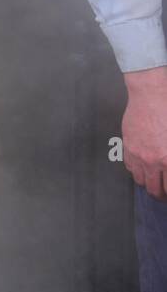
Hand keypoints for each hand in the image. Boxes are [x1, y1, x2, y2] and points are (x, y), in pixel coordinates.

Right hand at [122, 66, 166, 199]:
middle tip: (163, 194)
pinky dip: (136, 171)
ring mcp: (138, 154)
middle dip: (160, 194)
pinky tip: (143, 168)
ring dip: (148, 184)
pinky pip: (129, 167)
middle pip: (154, 189)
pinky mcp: (128, 146)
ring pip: (140, 180)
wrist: (151, 96)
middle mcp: (152, 160)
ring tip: (154, 182)